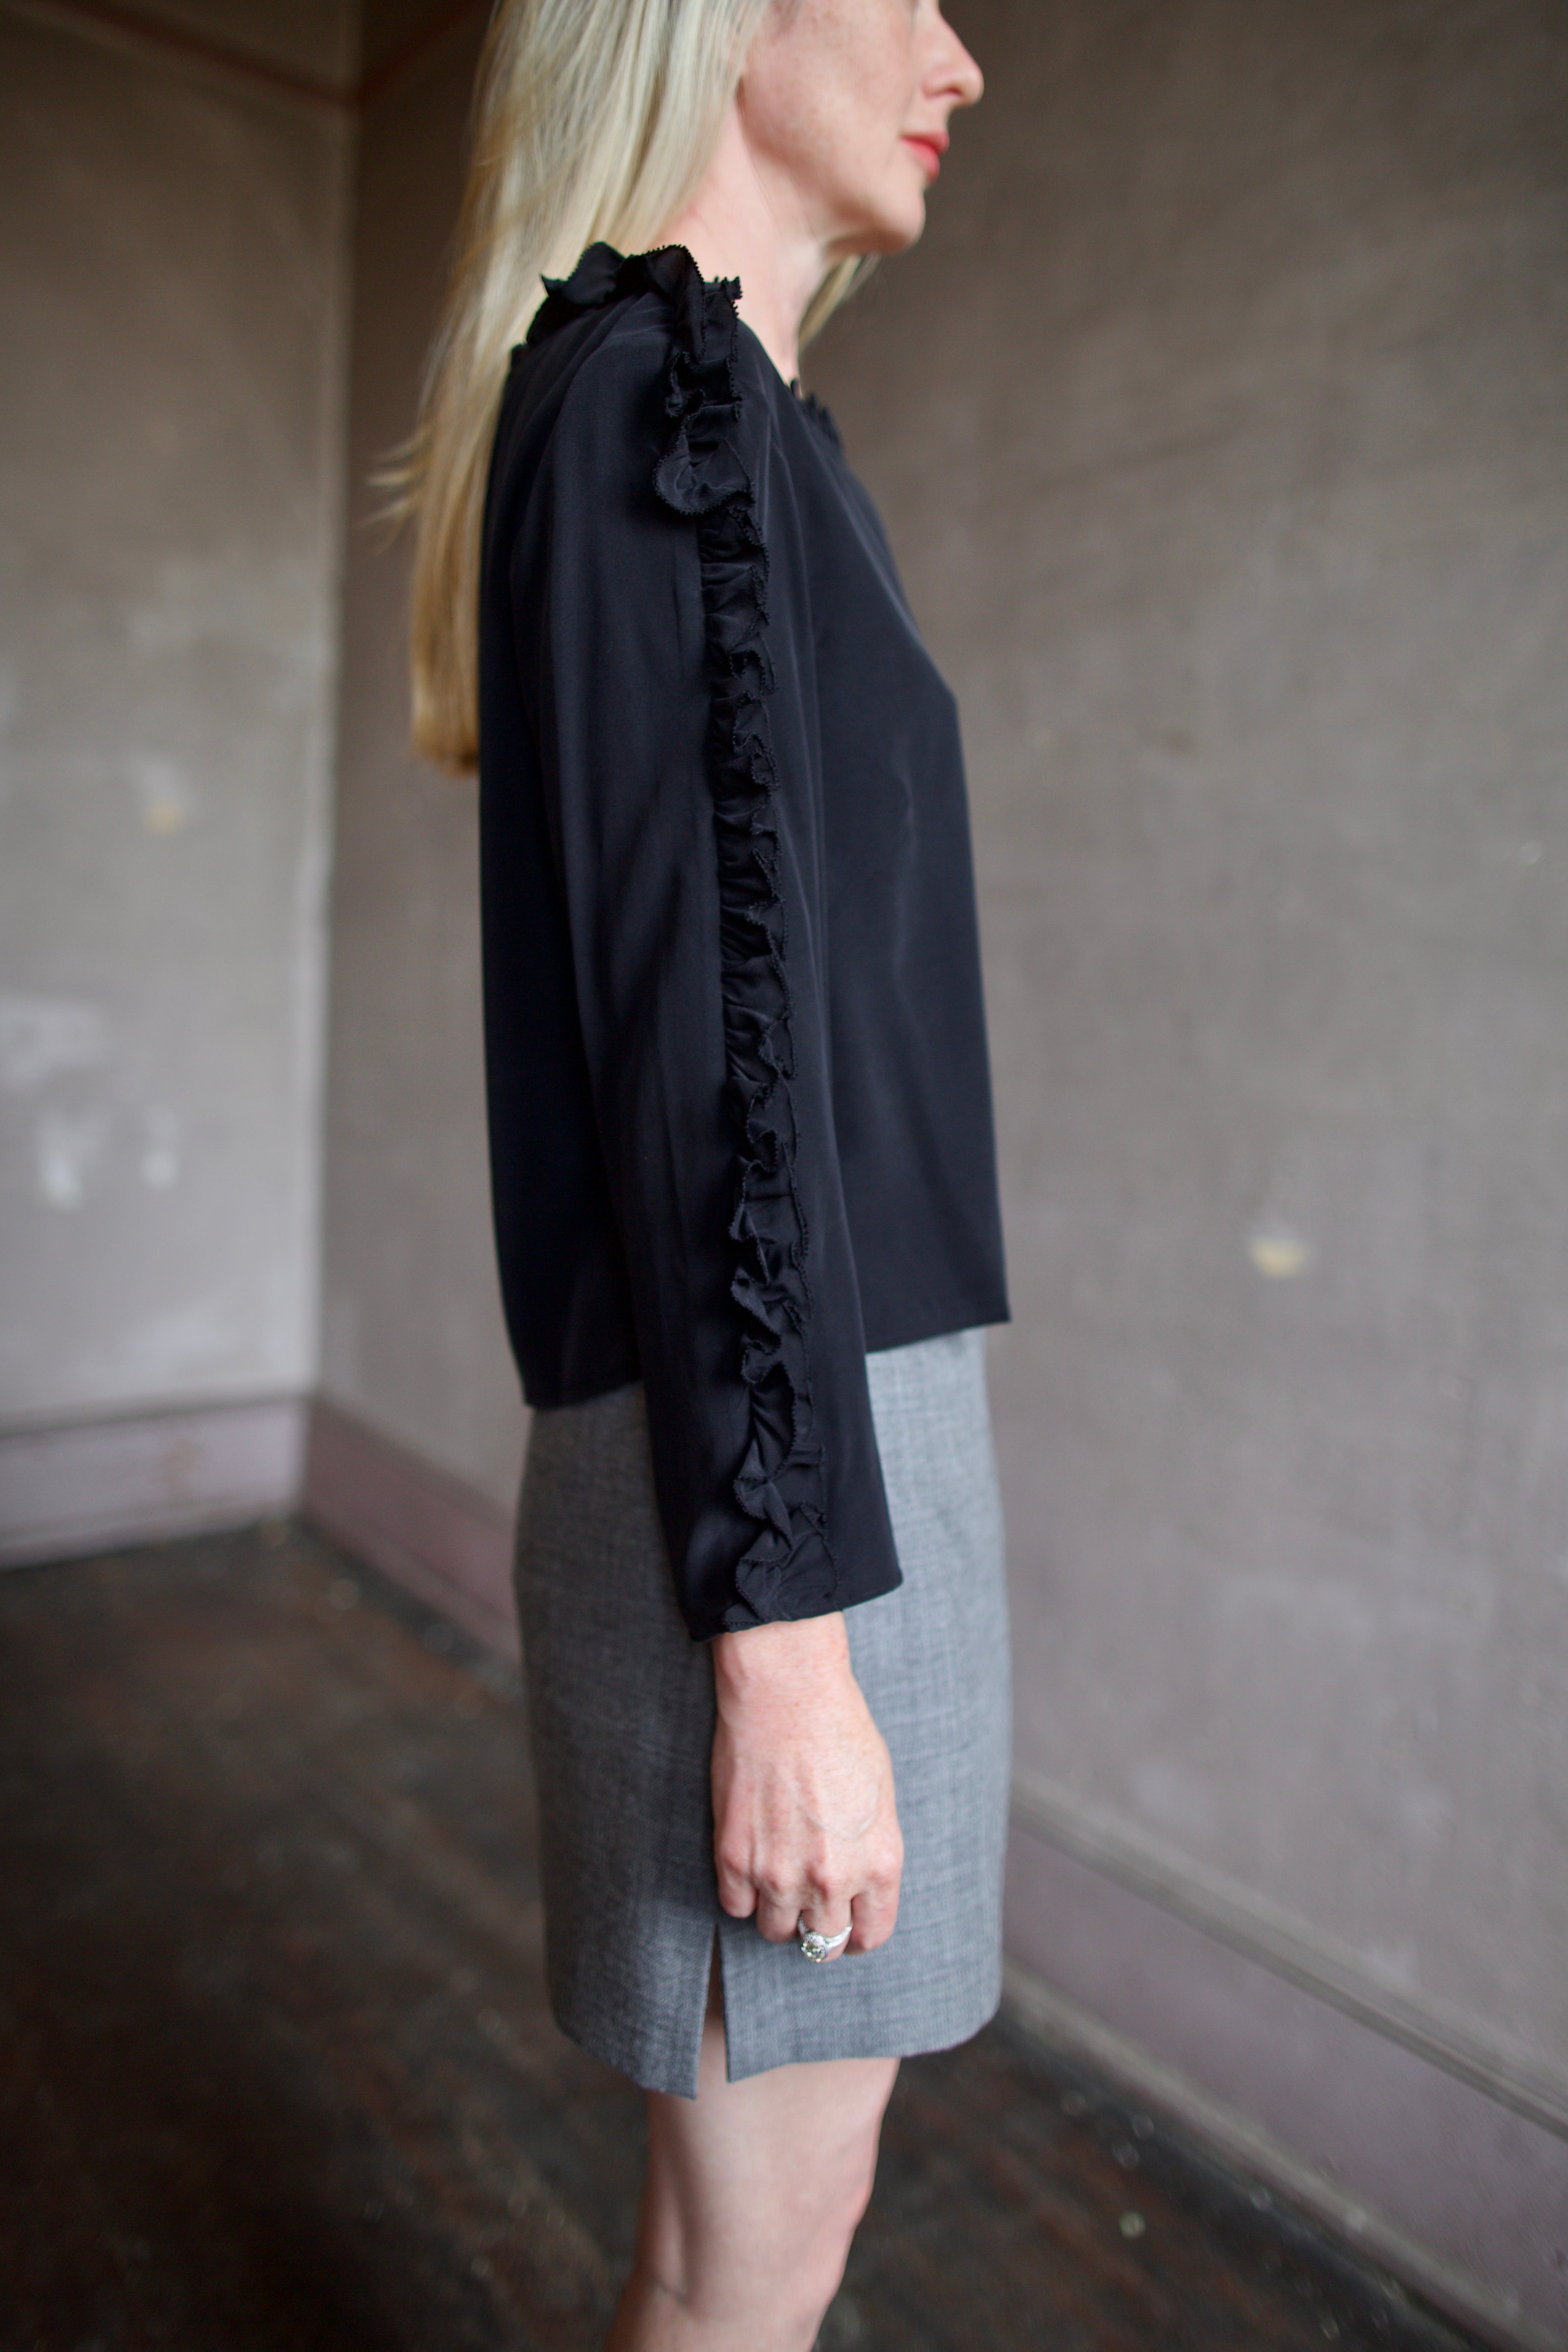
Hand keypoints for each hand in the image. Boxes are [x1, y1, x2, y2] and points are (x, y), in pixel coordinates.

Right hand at [710, 1612, 902, 1958]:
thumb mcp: (880, 1796)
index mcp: (879, 1863)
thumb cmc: (840, 1730)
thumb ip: (871, 1850)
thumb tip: (858, 1884)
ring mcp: (779, 1873)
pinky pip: (736, 1906)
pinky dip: (742, 1892)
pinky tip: (749, 1863)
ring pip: (777, 1931)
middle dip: (819, 1927)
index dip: (858, 1934)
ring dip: (778, 1912)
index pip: (871, 1934)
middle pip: (824, 1942)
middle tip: (809, 1904)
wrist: (787, 1693)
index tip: (847, 1927)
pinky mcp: (734, 1858)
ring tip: (777, 1879)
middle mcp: (832, 1879)